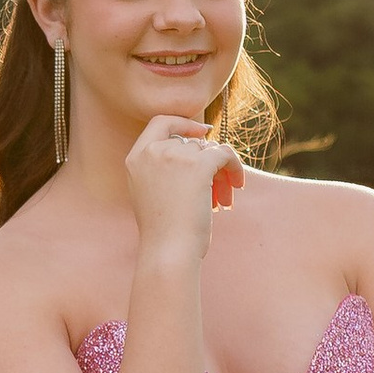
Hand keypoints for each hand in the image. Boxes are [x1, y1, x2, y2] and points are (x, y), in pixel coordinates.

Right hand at [122, 109, 241, 254]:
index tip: (202, 132)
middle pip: (192, 143)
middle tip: (216, 190)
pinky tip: (237, 185)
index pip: (160, 122)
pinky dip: (235, 168)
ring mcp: (175, 155)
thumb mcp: (150, 192)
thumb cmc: (162, 231)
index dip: (184, 123)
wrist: (168, 250)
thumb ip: (161, 168)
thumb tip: (198, 149)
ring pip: (210, 151)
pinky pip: (225, 154)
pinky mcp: (198, 164)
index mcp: (135, 158)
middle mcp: (153, 151)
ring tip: (223, 200)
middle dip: (207, 164)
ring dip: (221, 174)